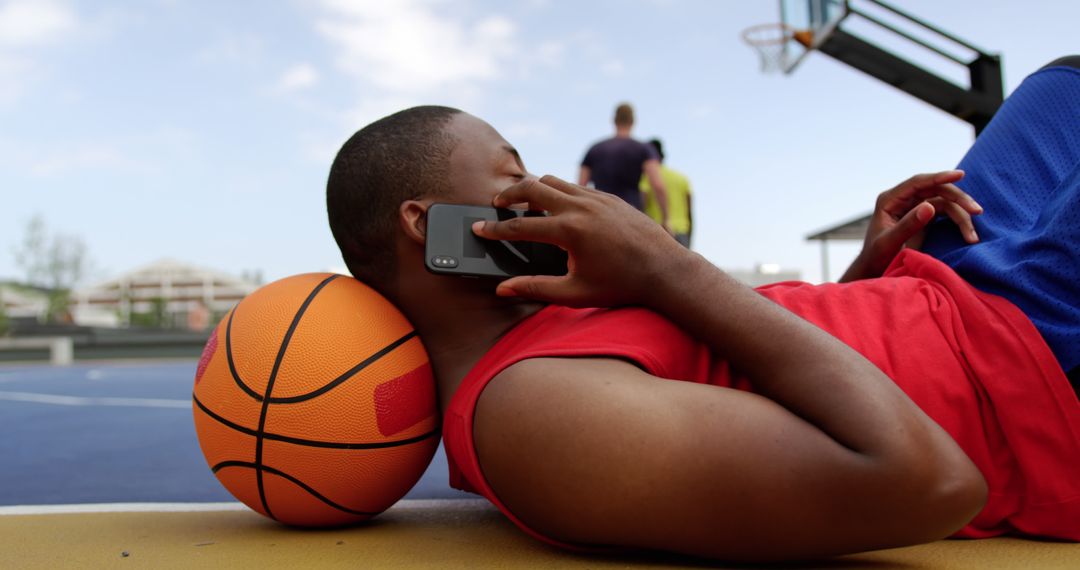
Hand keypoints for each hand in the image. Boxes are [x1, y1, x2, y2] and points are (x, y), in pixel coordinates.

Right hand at [471, 175, 686, 306]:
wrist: (665, 270)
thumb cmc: (622, 285)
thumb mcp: (575, 293)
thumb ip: (536, 289)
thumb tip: (504, 290)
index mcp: (569, 230)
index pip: (521, 226)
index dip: (495, 229)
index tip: (479, 229)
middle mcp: (581, 207)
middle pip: (532, 187)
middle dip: (510, 194)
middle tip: (497, 203)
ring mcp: (597, 198)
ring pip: (554, 180)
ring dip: (534, 188)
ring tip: (523, 201)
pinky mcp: (609, 197)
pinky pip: (575, 186)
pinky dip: (558, 191)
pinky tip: (556, 206)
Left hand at [841, 170, 981, 281]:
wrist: (874, 270)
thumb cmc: (876, 257)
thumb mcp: (889, 243)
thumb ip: (907, 225)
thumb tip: (929, 206)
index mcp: (890, 200)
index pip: (917, 182)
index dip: (939, 177)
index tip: (960, 175)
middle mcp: (903, 199)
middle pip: (936, 190)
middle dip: (958, 199)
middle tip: (977, 211)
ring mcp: (915, 207)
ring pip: (944, 202)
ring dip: (962, 215)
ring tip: (973, 236)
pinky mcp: (924, 217)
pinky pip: (945, 212)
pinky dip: (958, 221)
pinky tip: (969, 234)